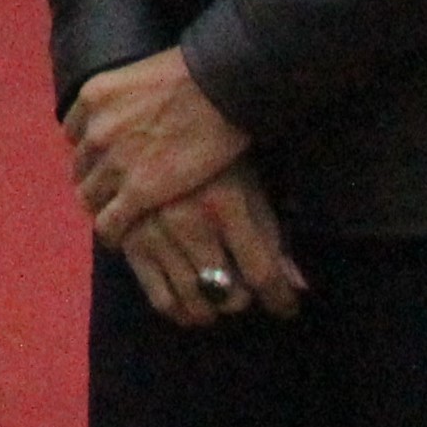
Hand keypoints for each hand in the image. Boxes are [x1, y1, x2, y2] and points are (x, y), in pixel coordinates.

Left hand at [64, 47, 250, 244]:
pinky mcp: (137, 192)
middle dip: (95, 179)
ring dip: (102, 206)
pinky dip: (112, 232)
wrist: (222, 88)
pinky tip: (123, 237)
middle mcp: (94, 131)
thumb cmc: (197, 74)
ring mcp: (113, 163)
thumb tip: (133, 110)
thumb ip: (126, 97)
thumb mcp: (142, 75)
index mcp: (92, 98)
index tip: (105, 159)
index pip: (74, 133)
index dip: (91, 150)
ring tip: (119, 217)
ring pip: (89, 197)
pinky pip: (109, 222)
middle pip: (80, 167)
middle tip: (113, 192)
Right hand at [112, 162, 309, 326]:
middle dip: (243, 300)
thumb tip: (298, 285)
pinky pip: (157, 295)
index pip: (263, 274)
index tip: (286, 307)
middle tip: (246, 293)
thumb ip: (271, 234)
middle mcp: (189, 224)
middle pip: (228, 294)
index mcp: (226, 205)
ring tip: (218, 301)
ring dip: (211, 310)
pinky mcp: (128, 240)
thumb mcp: (249, 182)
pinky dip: (178, 309)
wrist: (155, 115)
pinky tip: (189, 304)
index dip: (280, 300)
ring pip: (192, 301)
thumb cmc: (213, 147)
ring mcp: (154, 233)